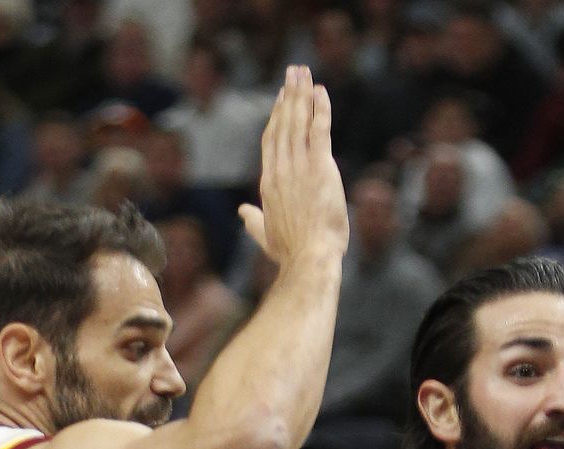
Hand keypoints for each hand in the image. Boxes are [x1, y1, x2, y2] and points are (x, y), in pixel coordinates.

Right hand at [240, 67, 348, 267]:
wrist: (309, 259)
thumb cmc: (291, 253)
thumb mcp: (267, 236)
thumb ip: (254, 221)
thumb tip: (242, 213)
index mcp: (269, 182)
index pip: (271, 141)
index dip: (276, 117)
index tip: (281, 99)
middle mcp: (281, 168)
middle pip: (284, 123)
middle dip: (289, 95)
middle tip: (293, 72)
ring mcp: (300, 166)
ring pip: (299, 121)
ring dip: (301, 94)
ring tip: (304, 72)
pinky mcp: (321, 167)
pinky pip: (320, 129)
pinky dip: (320, 109)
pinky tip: (321, 92)